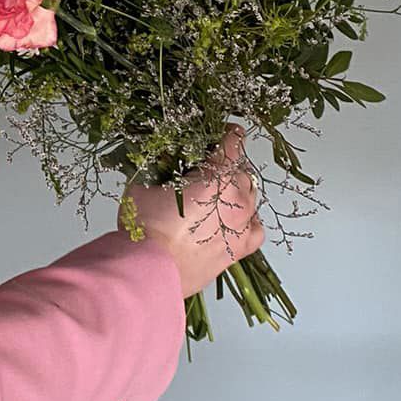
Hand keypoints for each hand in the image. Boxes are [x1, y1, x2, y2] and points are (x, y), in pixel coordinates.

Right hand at [120, 124, 264, 300]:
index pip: (232, 144)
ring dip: (237, 193)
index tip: (228, 131)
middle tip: (208, 172)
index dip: (229, 134)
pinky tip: (236, 221)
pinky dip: (249, 222)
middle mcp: (236, 198)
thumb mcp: (143, 186)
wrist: (152, 269)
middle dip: (227, 168)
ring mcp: (243, 224)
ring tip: (219, 198)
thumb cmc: (146, 228)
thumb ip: (156, 171)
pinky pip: (257, 228)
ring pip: (251, 198)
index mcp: (216, 175)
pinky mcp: (241, 249)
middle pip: (242, 172)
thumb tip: (155, 165)